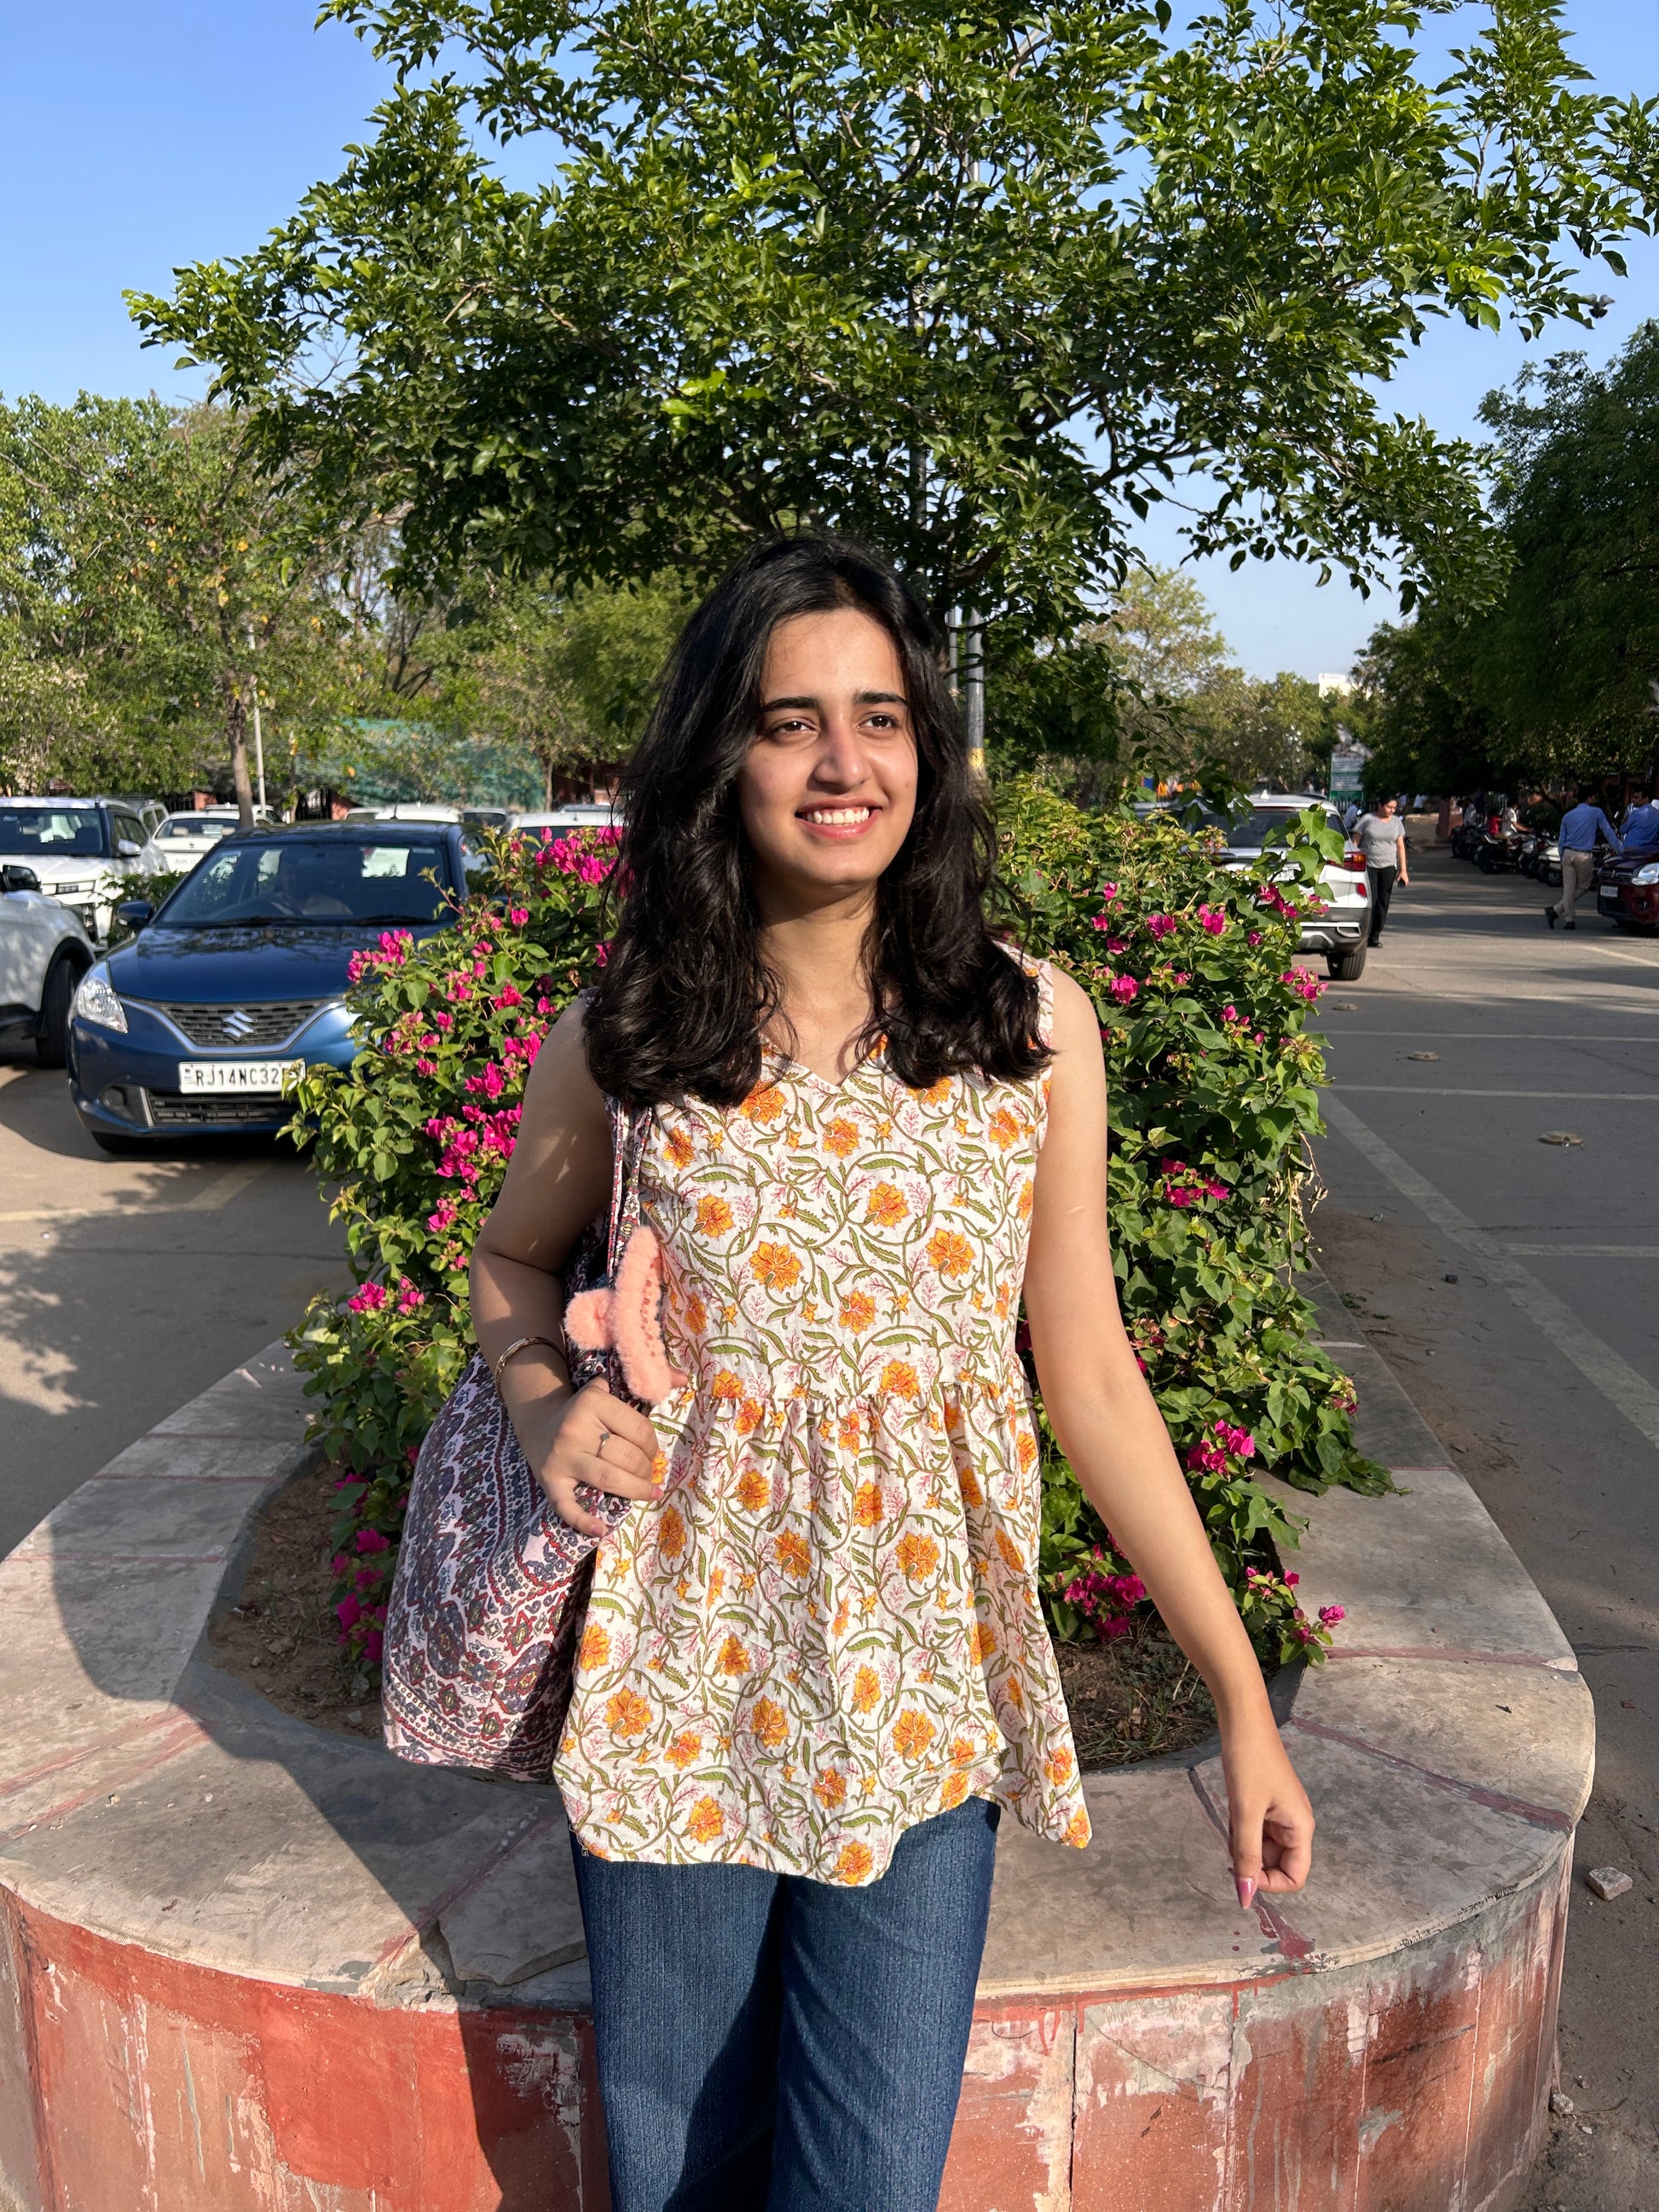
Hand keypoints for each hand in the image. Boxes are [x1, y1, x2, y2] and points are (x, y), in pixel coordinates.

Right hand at [538, 1379, 661, 1537]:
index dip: (653, 1445)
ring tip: (646, 1492)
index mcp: (592, 1403)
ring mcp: (561, 1457)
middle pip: (628, 1458)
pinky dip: (584, 1521)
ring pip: (609, 1479)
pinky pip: (567, 1506)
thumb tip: (683, 1377)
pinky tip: (602, 1530)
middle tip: (649, 1473)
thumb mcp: (608, 1389)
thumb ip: (645, 1383)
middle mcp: (575, 1429)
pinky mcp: (549, 1481)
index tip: (652, 1451)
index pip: (639, 1430)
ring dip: (635, 1490)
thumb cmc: (582, 1409)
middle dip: (647, 1470)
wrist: (536, 1421)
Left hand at [1221, 1714, 1314, 1908]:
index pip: (1295, 1877)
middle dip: (1251, 1859)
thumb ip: (1246, 1856)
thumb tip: (1245, 1898)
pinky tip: (1232, 1806)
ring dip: (1242, 1841)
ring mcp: (1281, 1813)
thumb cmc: (1249, 1761)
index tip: (1242, 1870)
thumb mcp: (1245, 1812)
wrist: (1243, 1719)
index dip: (1269, 1882)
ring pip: (1262, 1847)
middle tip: (1232, 1835)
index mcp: (1301, 1828)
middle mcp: (1295, 1823)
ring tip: (1233, 1814)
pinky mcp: (1266, 1803)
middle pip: (1277, 1864)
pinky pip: (1254, 1830)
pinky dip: (1240, 1826)